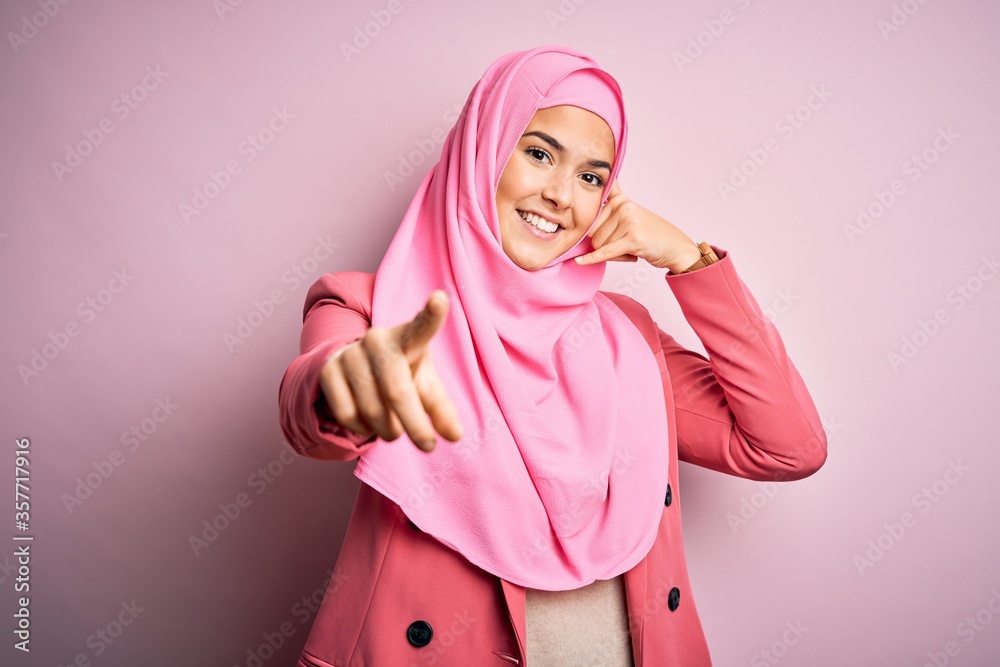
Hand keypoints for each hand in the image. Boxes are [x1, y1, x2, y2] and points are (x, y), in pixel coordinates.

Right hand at [319, 290, 462, 452]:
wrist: (354, 366)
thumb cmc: (401, 373)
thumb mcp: (425, 386)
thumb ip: (441, 409)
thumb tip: (455, 436)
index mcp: (408, 337)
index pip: (422, 326)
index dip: (432, 313)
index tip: (441, 299)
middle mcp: (377, 339)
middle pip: (398, 391)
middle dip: (415, 425)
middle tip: (427, 446)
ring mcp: (350, 354)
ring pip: (373, 409)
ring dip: (389, 430)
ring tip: (394, 428)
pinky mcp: (328, 371)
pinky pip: (348, 415)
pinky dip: (362, 429)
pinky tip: (367, 421)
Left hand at [574, 181, 702, 272]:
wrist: (676, 248)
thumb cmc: (651, 235)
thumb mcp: (630, 216)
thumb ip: (613, 208)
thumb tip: (592, 199)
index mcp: (621, 200)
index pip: (592, 215)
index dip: (589, 226)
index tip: (573, 199)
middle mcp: (623, 207)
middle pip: (594, 233)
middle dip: (606, 245)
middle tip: (626, 245)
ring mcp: (628, 221)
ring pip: (600, 246)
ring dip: (614, 254)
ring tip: (632, 248)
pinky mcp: (632, 238)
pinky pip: (606, 252)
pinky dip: (592, 259)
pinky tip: (580, 262)